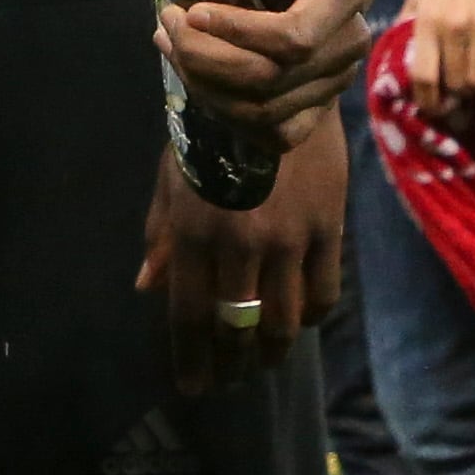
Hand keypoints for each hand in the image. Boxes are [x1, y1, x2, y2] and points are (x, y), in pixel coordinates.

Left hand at [137, 121, 345, 394]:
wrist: (273, 88)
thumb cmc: (208, 130)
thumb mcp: (171, 177)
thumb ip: (161, 236)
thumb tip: (147, 288)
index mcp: (192, 233)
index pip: (189, 314)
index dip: (190, 358)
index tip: (192, 387)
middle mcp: (239, 246)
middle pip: (237, 328)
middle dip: (230, 363)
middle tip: (228, 380)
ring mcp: (288, 242)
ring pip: (284, 323)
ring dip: (272, 353)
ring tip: (262, 363)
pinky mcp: (327, 232)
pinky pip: (323, 296)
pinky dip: (310, 320)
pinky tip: (298, 324)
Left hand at [158, 0, 370, 128]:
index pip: (293, 38)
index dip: (235, 33)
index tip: (188, 12)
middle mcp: (351, 42)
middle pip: (270, 79)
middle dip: (202, 57)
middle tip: (163, 22)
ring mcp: (336, 80)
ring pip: (264, 111)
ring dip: (202, 84)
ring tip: (168, 44)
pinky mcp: (315, 107)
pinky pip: (276, 134)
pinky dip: (226, 114)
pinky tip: (194, 79)